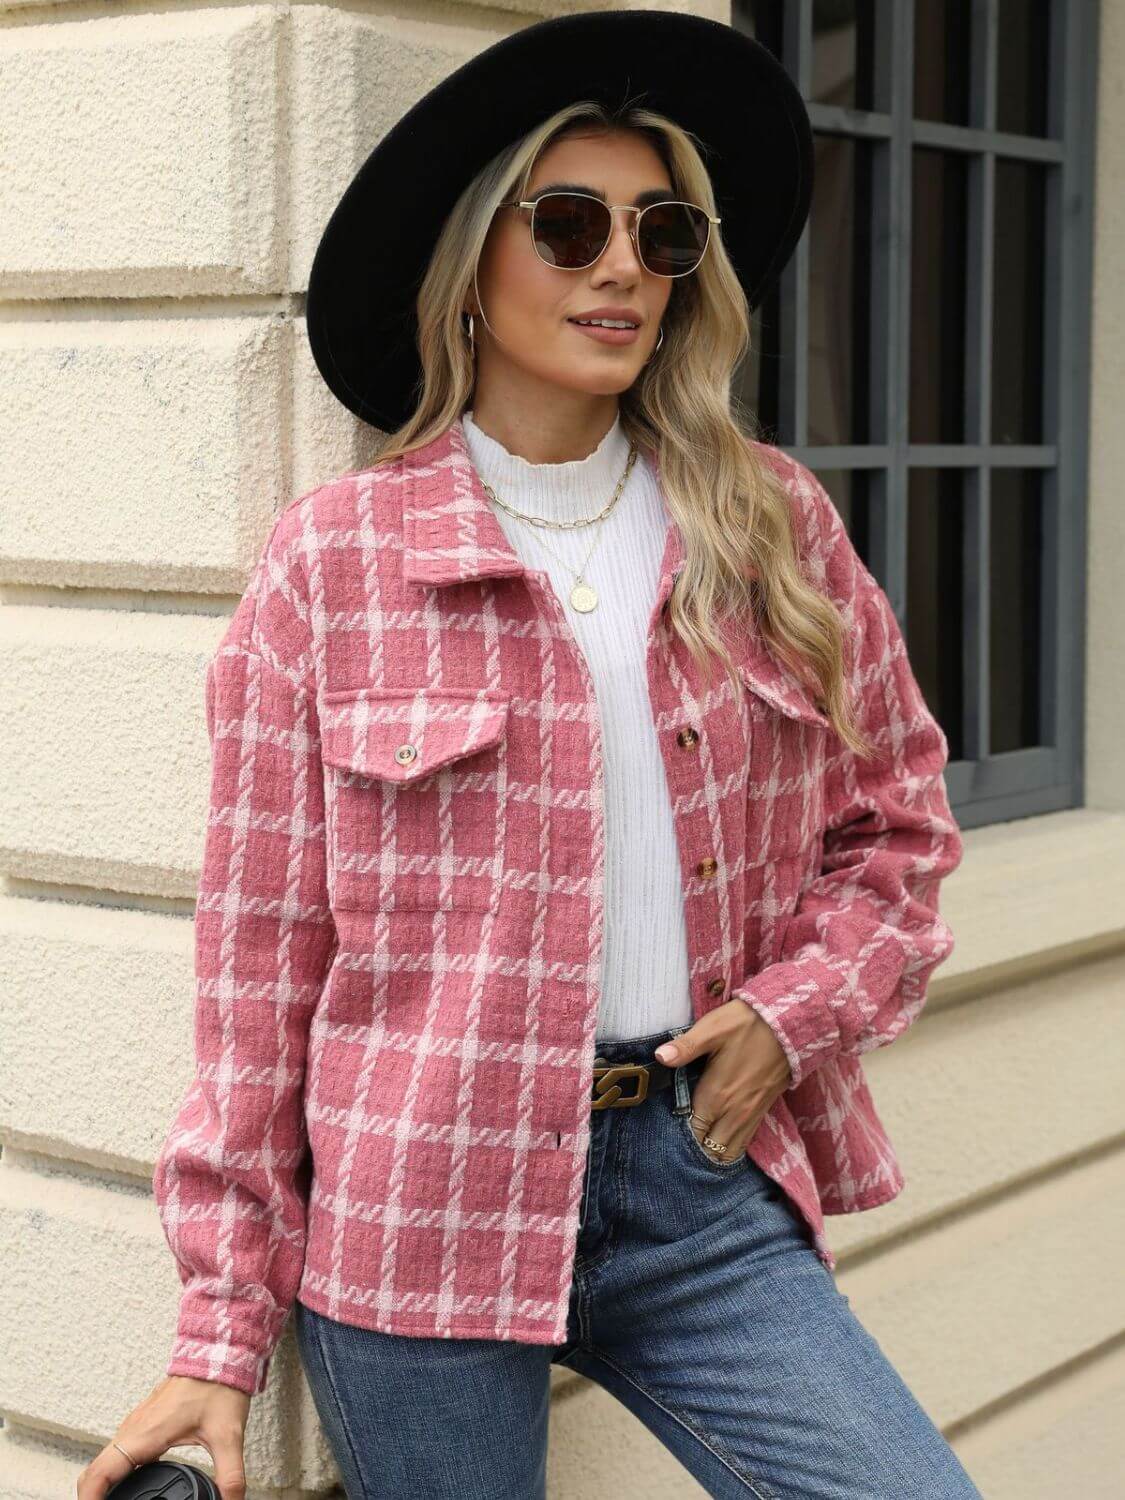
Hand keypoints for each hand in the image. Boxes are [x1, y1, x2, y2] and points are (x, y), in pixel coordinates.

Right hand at [76, 1375, 250, 1499]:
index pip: (99, 1474)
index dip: (89, 1499)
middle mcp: (134, 1428)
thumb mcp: (228, 1437)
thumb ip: (230, 1476)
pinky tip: (128, 1484)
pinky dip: (111, 1472)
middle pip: (94, 1471)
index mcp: (145, 1435)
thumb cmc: (218, 1386)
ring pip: (103, 1460)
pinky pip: (116, 1451)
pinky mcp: (143, 1421)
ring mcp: (136, 1423)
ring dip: (101, 1485)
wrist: (218, 1354)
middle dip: (91, 1497)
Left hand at [654, 1001, 791, 1163]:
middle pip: (710, 1151)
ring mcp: (751, 1116)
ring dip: (714, 1152)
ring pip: (730, 1153)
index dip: (679, 1137)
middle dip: (695, 1149)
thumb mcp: (712, 1029)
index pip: (693, 1134)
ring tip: (700, 1140)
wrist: (788, 1024)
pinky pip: (744, 1143)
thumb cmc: (746, 1024)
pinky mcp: (763, 1112)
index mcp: (716, 1096)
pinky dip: (731, 1146)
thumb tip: (659, 1056)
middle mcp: (733, 1114)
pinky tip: (720, 1134)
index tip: (667, 1130)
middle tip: (680, 1138)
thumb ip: (685, 1047)